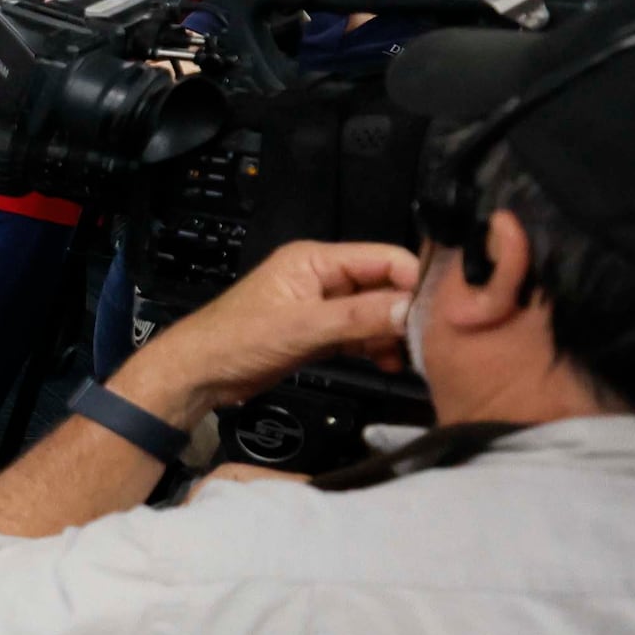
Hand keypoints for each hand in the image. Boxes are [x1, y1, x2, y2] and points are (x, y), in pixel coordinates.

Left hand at [128, 240, 419, 420]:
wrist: (197, 374)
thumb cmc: (233, 341)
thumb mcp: (300, 328)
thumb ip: (356, 318)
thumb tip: (409, 310)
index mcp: (315, 260)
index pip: (384, 259)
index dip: (412, 282)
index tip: (436, 312)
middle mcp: (322, 276)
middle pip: (384, 285)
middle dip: (405, 311)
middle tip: (427, 340)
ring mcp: (322, 304)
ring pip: (376, 312)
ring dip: (392, 333)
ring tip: (407, 356)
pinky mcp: (320, 331)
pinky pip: (361, 332)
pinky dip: (376, 346)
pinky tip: (387, 363)